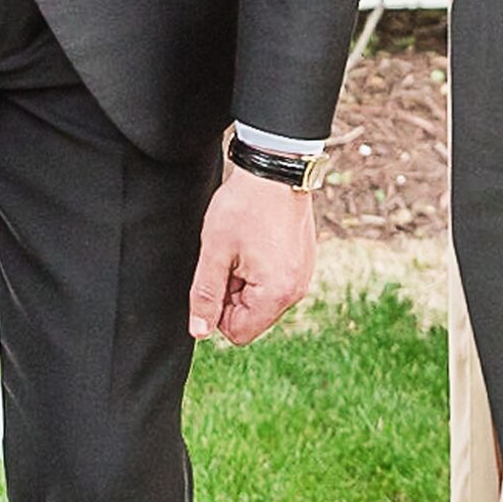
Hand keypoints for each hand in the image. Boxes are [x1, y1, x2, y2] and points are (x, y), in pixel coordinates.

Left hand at [188, 162, 317, 345]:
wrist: (275, 169)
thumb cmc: (244, 206)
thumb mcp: (215, 250)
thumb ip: (206, 294)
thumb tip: (200, 331)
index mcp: (276, 294)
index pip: (238, 332)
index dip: (217, 309)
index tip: (215, 274)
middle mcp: (295, 291)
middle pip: (251, 316)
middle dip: (232, 292)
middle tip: (227, 254)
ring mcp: (303, 276)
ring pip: (262, 297)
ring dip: (245, 278)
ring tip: (241, 244)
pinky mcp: (303, 261)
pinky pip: (275, 280)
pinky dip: (260, 267)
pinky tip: (255, 239)